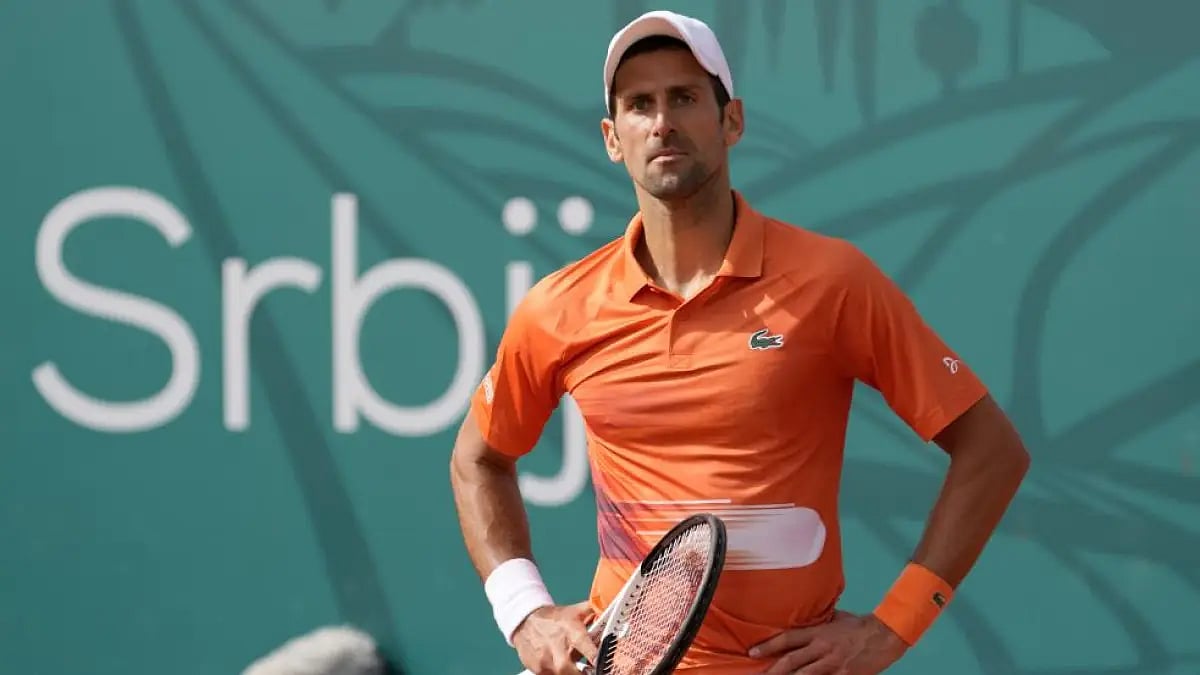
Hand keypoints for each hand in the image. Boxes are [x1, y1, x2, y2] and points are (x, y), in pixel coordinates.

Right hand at [512, 601, 598, 674]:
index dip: (600, 662)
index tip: (606, 666)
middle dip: (584, 674)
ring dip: (571, 673)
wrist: (525, 620)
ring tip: (574, 667)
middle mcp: (558, 648)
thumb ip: (595, 612)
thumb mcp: (576, 612)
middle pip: (575, 673)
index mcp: (573, 633)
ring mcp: (546, 661)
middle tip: (590, 671)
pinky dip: (558, 673)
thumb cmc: (554, 618)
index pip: (591, 652)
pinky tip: (560, 667)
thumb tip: (613, 609)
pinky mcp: (537, 669)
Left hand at [749, 610, 907, 673]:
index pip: (788, 638)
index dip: (768, 646)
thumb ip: (821, 621)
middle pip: (791, 660)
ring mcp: (833, 663)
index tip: (753, 653)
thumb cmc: (861, 625)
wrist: (886, 634)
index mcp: (819, 632)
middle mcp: (822, 647)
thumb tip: (809, 618)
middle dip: (772, 670)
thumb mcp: (837, 618)